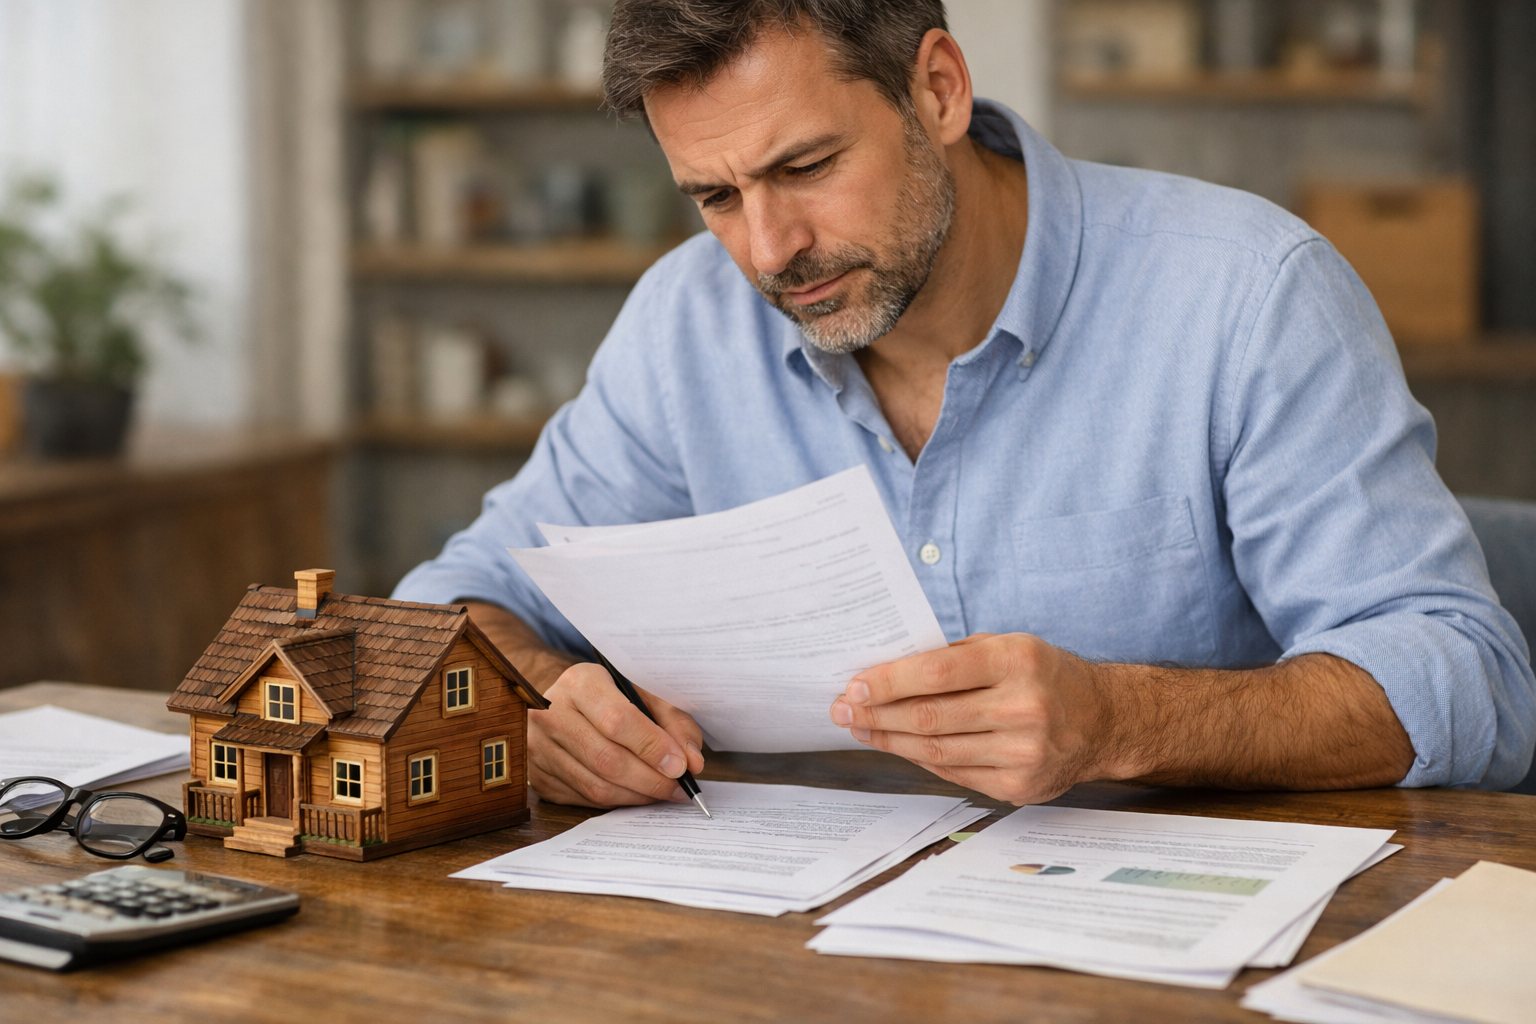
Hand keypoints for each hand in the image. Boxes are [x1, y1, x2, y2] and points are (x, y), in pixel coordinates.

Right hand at [528, 662, 705, 807]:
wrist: (563, 700)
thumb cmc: (610, 695)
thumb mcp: (644, 693)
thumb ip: (673, 722)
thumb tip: (692, 763)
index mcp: (580, 682)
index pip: (617, 720)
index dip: (652, 747)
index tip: (681, 765)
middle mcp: (551, 714)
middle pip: (606, 759)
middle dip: (651, 779)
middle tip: (679, 787)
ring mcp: (540, 748)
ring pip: (596, 786)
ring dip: (637, 795)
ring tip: (664, 791)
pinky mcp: (538, 777)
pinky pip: (584, 799)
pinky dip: (617, 801)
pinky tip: (636, 792)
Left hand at [828, 633, 1121, 804]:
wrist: (1104, 721)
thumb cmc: (1045, 676)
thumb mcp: (1008, 646)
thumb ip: (953, 656)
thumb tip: (885, 671)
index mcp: (1017, 661)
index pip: (937, 672)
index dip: (888, 682)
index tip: (853, 685)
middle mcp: (1023, 707)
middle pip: (929, 716)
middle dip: (876, 713)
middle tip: (842, 710)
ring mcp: (1023, 753)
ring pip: (935, 750)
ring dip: (889, 739)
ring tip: (860, 728)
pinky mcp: (1019, 787)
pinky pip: (953, 772)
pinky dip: (919, 758)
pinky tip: (897, 745)